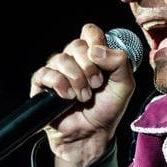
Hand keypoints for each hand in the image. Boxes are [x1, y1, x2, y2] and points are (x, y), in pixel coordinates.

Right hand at [31, 23, 136, 166]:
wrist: (91, 135)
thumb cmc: (106, 110)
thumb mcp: (124, 86)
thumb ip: (121, 62)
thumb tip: (96, 50)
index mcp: (93, 55)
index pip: (90, 32)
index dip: (96, 42)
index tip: (103, 62)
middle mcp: (74, 60)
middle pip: (76, 44)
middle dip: (89, 67)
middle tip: (96, 85)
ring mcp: (57, 71)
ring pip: (61, 59)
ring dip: (76, 80)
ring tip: (83, 97)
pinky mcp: (42, 85)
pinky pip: (45, 73)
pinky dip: (59, 84)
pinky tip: (67, 97)